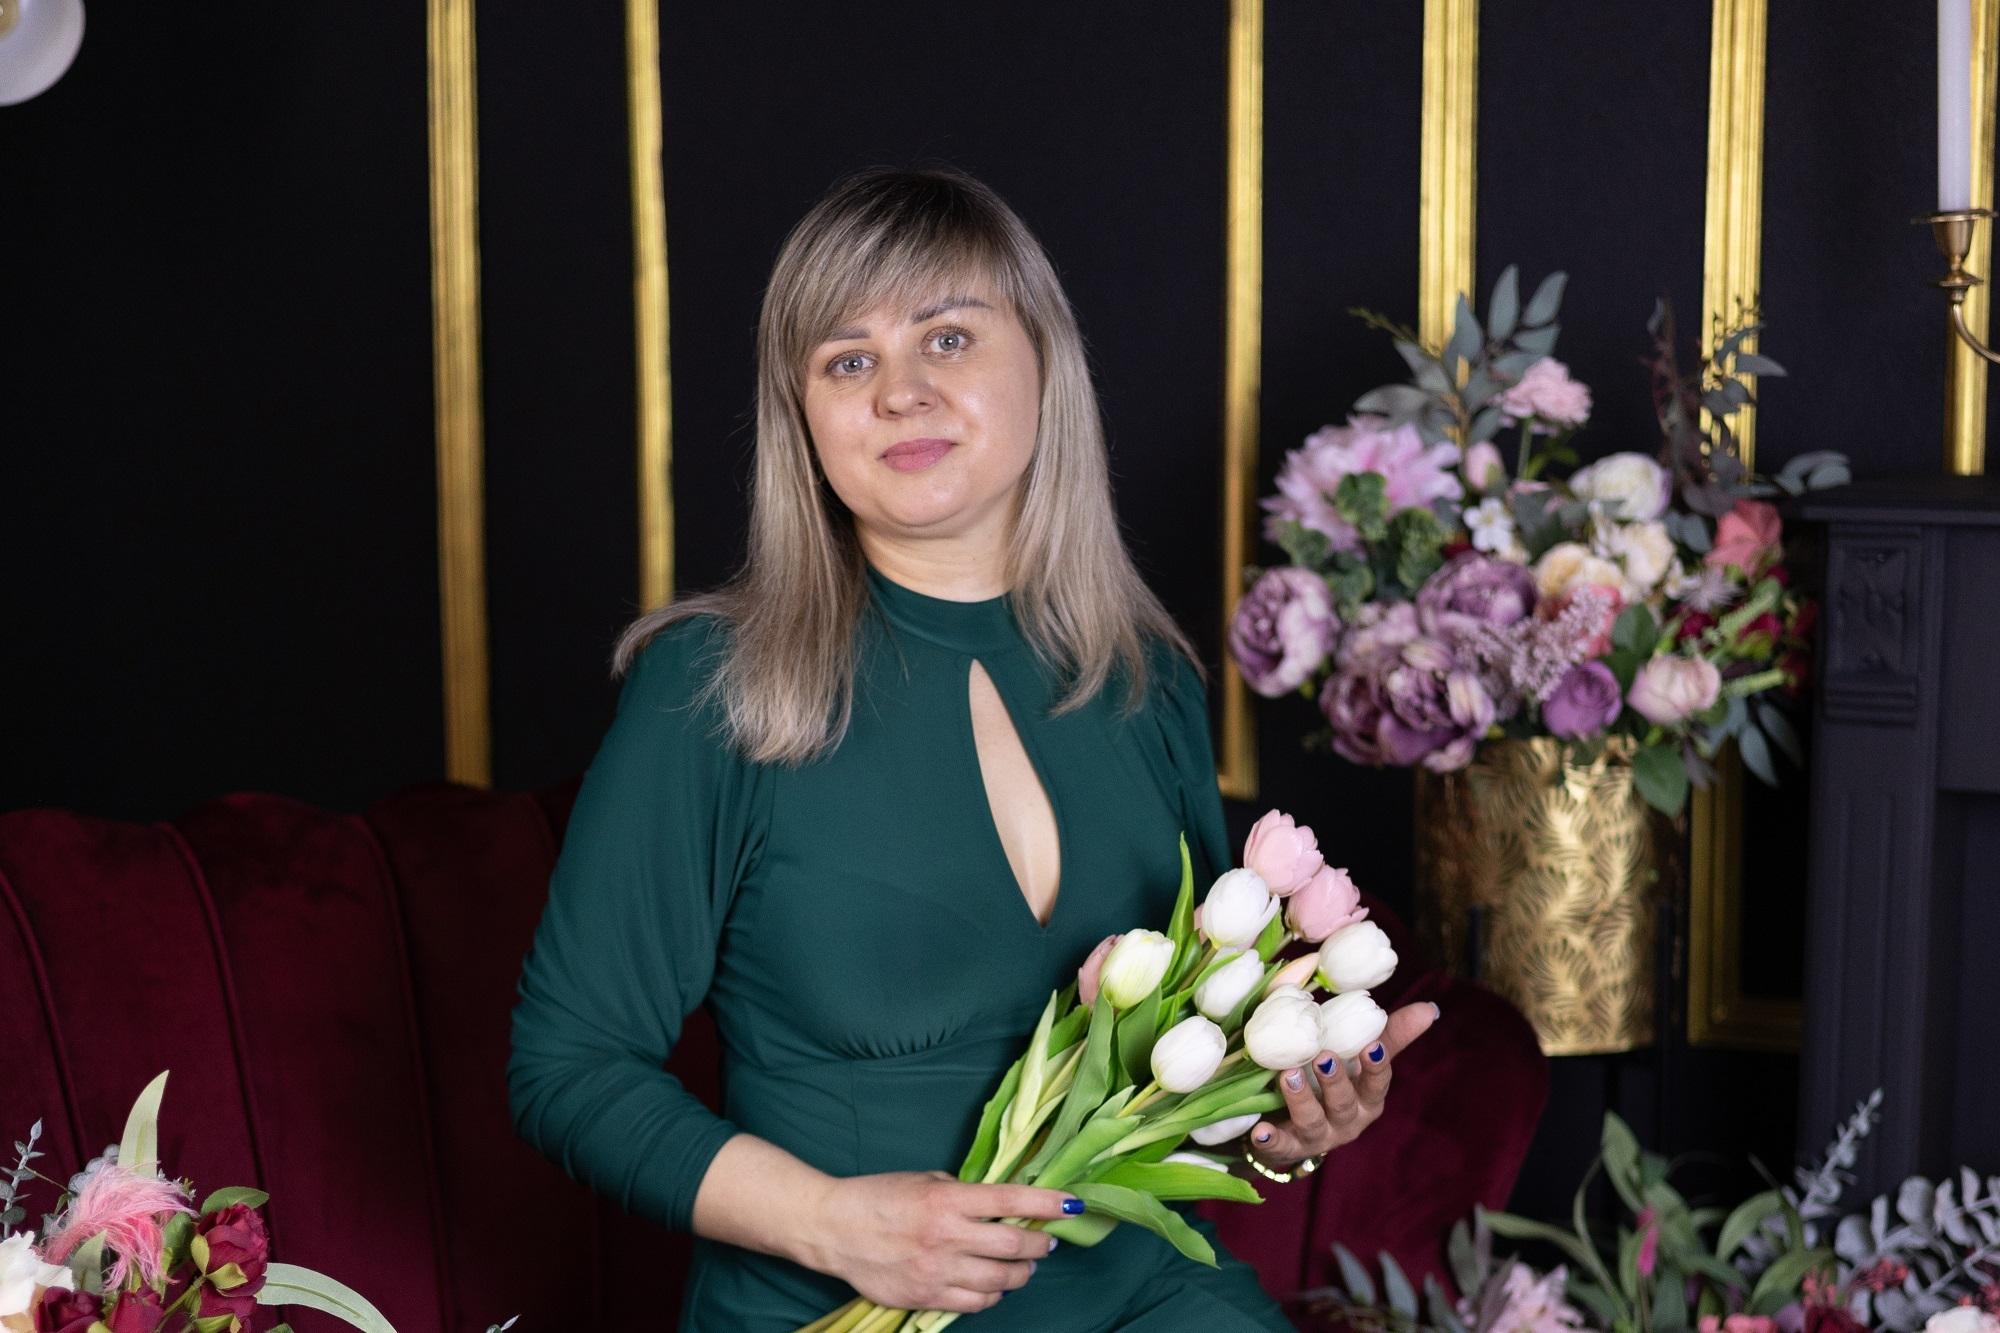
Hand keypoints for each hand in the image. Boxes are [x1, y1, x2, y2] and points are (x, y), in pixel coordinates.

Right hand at [799, 1169, 1077, 1313]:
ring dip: (1021, 1274)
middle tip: (1046, 1242)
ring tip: (1024, 1266)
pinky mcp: (927, 1297)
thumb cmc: (879, 1196)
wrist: (834, 1229)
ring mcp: (938, 1271)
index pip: (1011, 1201)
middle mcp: (948, 1237)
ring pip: (1001, 1282)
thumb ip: (962, 1192)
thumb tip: (997, 1203)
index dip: (1047, 1204)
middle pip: (1014, 1247)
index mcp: (948, 1201)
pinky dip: (993, 1296)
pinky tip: (994, 1287)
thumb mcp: (925, 1180)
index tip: (1071, 1204)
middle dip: (1040, 1245)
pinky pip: (976, 1304)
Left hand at [1246, 1001, 1438, 1170]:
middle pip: (1345, 1104)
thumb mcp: (1356, 1055)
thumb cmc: (1331, 1079)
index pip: (1377, 1082)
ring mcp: (1318, 1136)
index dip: (1376, 1065)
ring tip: (1287, 1075)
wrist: (1296, 1123)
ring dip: (1301, 1099)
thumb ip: (1383, 1031)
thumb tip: (1428, 1009)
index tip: (1372, 1046)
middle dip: (1336, 1082)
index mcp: (1366, 1096)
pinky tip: (1259, 1130)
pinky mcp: (1288, 1147)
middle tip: (1323, 1057)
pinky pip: (1280, 1146)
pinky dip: (1270, 1139)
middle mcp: (1347, 1120)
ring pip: (1313, 1122)